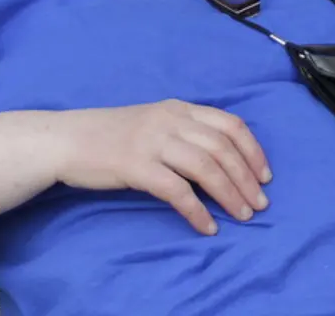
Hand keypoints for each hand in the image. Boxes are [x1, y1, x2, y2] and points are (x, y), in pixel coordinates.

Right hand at [52, 101, 271, 234]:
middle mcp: (170, 120)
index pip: (229, 123)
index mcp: (178, 108)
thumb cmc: (111, 135)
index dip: (253, 150)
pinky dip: (198, 210)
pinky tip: (207, 226)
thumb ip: (184, 131)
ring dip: (230, 194)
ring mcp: (153, 141)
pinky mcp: (136, 166)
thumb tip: (221, 160)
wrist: (68, 139)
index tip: (265, 175)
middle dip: (247, 177)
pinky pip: (177, 191)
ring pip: (206, 167)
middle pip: (222, 148)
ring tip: (243, 214)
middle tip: (260, 203)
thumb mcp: (154, 121)